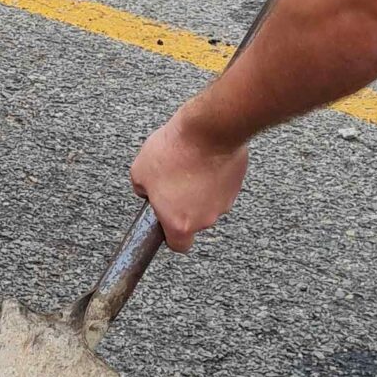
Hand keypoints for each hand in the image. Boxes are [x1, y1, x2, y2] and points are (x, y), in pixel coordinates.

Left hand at [129, 108, 248, 251]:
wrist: (208, 130)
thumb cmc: (173, 152)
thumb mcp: (140, 172)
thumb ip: (142, 190)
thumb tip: (147, 191)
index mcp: (180, 223)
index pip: (179, 245)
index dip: (171, 234)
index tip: (165, 221)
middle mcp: (205, 218)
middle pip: (194, 220)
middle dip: (183, 205)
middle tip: (172, 183)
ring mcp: (225, 202)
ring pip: (208, 201)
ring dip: (198, 189)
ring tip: (187, 165)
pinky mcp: (236, 184)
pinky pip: (221, 185)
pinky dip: (212, 176)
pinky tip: (202, 159)